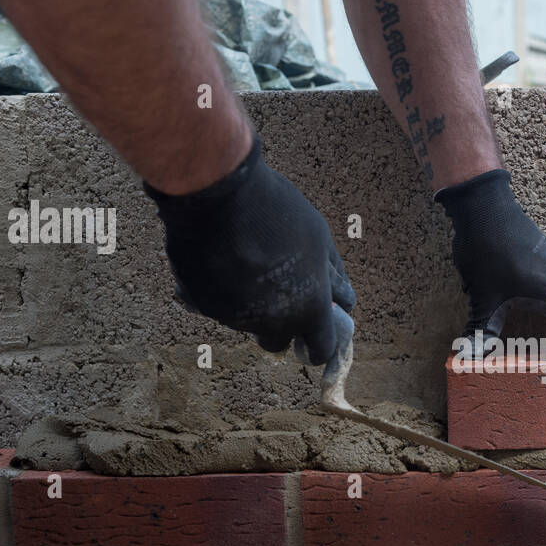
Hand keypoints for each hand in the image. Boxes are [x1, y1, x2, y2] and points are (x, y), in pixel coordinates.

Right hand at [144, 135, 354, 362]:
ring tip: (245, 265)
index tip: (314, 337)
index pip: (321, 350)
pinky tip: (217, 259)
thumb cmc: (276, 211)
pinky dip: (219, 290)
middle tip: (277, 296)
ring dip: (249, 306)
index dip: (319, 345)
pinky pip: (214, 306)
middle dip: (280, 327)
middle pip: (277, 342)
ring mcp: (234, 317)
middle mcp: (272, 322)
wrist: (217, 195)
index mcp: (309, 308)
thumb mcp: (318, 237)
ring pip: (245, 323)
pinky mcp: (201, 306)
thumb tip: (343, 298)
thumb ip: (332, 274)